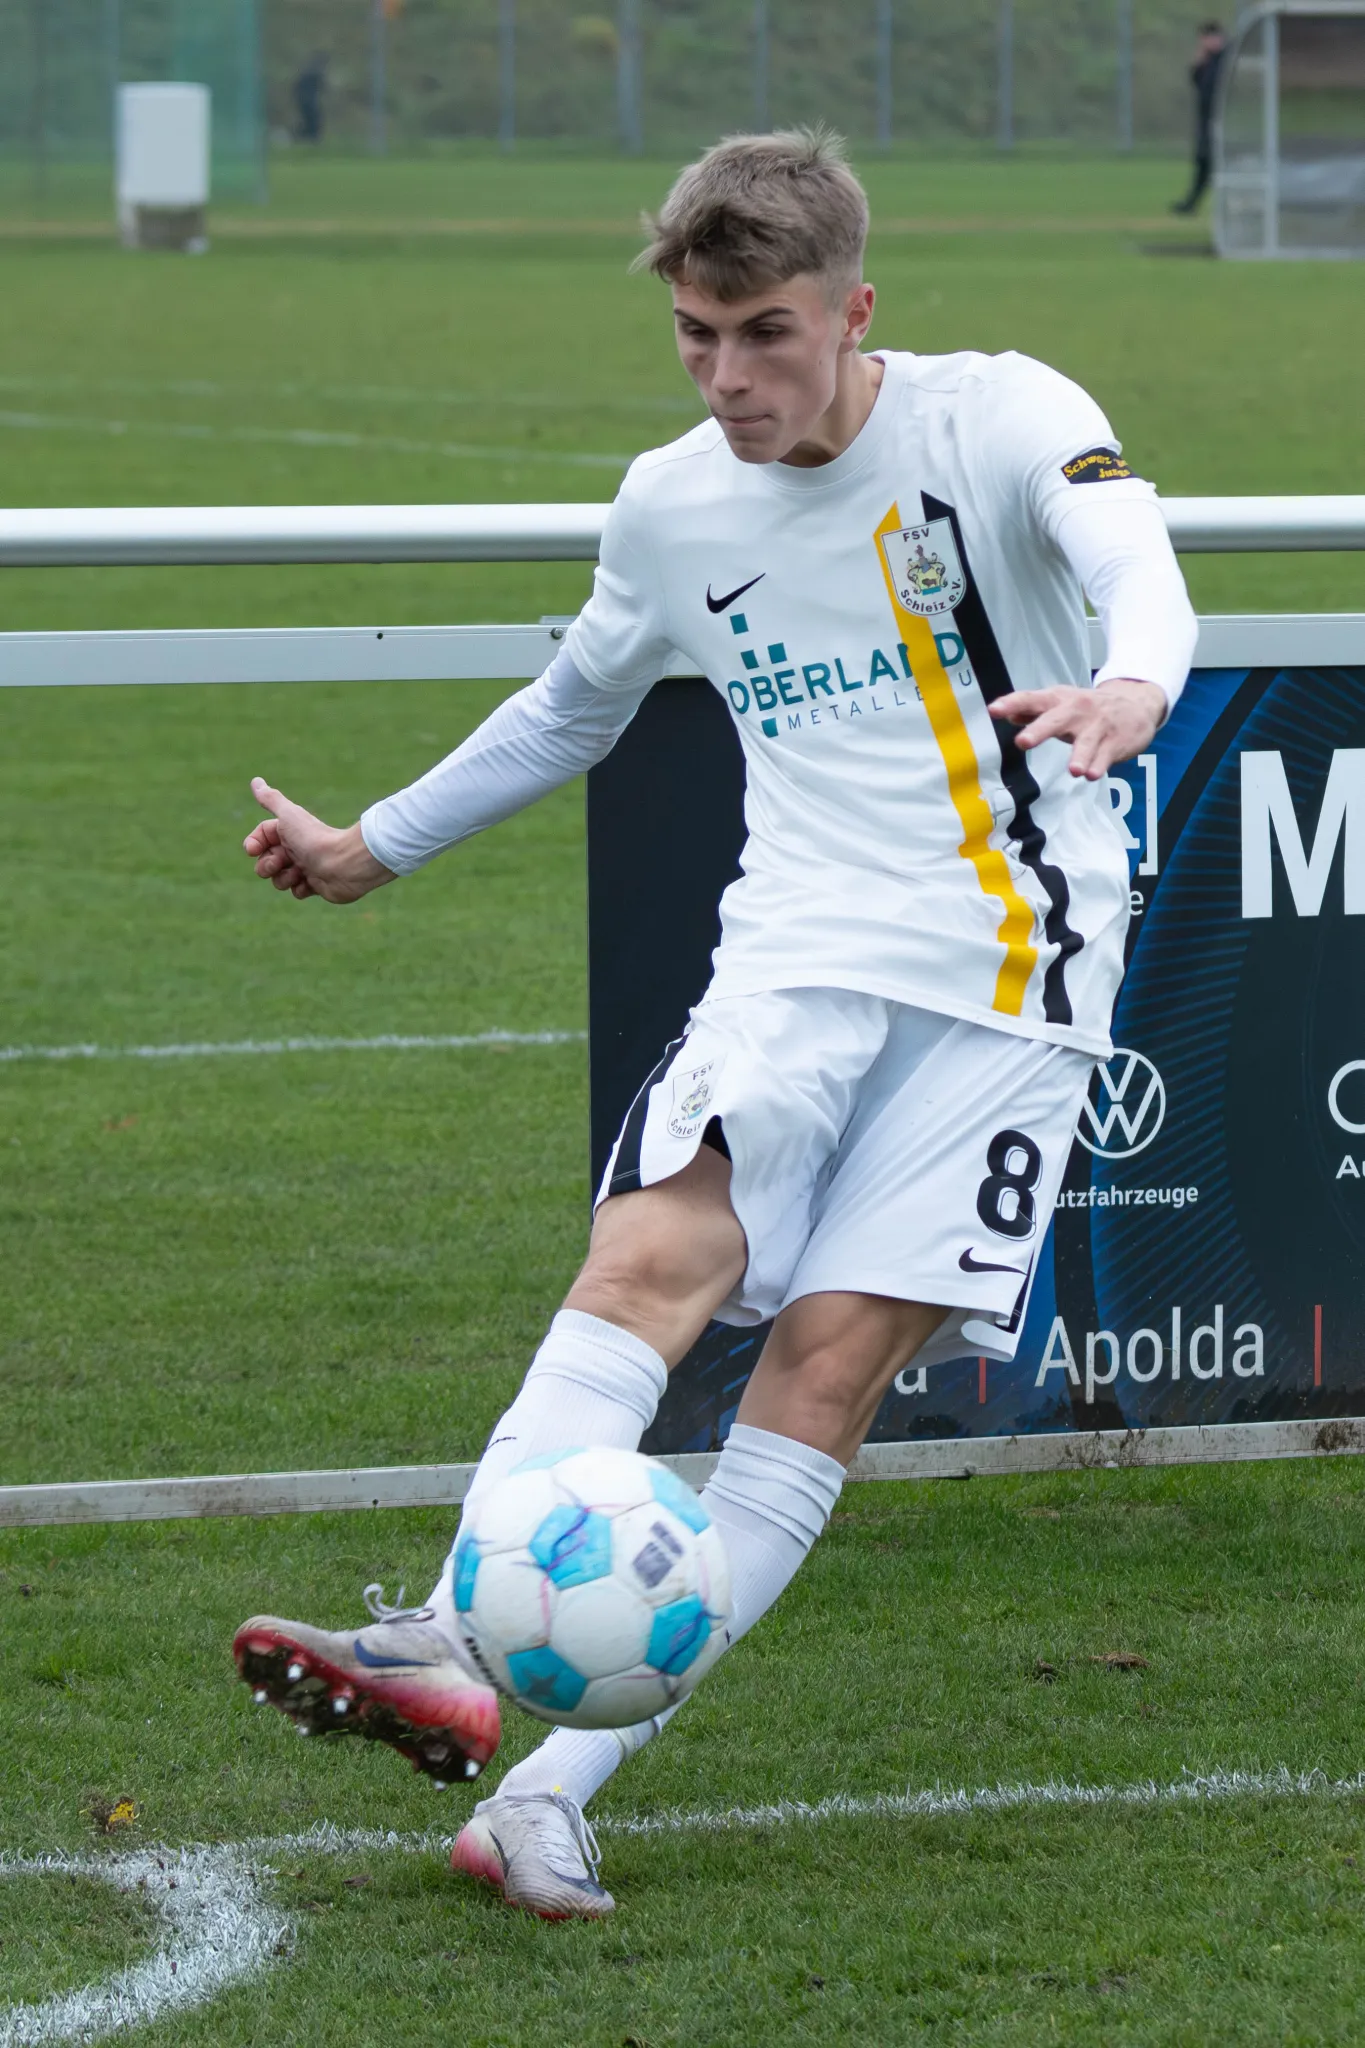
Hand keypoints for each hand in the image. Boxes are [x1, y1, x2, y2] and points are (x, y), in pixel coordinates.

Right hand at [243, 777, 394, 902]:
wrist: (344, 863)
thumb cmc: (314, 839)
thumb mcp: (288, 816)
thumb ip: (271, 799)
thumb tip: (255, 781)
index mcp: (288, 832)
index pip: (260, 838)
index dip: (254, 844)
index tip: (252, 850)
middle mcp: (296, 848)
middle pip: (265, 861)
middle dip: (267, 865)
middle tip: (281, 862)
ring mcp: (306, 868)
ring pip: (278, 879)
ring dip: (284, 878)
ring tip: (300, 872)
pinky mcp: (315, 885)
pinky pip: (296, 892)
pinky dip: (300, 888)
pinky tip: (312, 882)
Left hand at [988, 678, 1165, 780]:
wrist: (1136, 704)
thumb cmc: (1088, 709)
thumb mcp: (1060, 704)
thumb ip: (1033, 711)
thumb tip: (1007, 715)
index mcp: (1058, 700)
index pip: (1031, 700)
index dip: (1012, 703)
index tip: (994, 710)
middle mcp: (1077, 710)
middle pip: (1056, 719)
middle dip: (1039, 730)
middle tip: (1023, 742)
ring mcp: (1098, 726)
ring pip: (1086, 742)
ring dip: (1079, 755)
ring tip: (1074, 771)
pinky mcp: (1115, 741)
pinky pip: (1105, 755)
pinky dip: (1099, 765)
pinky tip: (1092, 775)